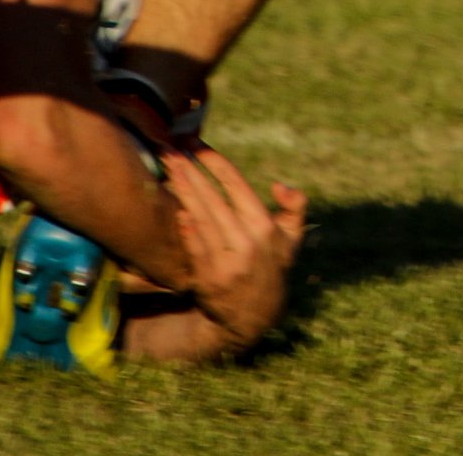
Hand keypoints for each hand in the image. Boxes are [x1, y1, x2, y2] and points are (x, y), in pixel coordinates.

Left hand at [163, 148, 307, 354]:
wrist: (253, 317)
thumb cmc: (272, 266)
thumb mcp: (292, 238)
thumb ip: (295, 207)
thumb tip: (279, 186)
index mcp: (264, 227)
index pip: (235, 185)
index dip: (215, 162)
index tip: (197, 145)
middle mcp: (245, 242)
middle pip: (212, 198)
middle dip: (190, 171)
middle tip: (171, 149)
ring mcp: (225, 262)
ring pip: (200, 218)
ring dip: (182, 191)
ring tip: (168, 168)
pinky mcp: (208, 278)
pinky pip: (194, 246)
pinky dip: (185, 227)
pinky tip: (175, 207)